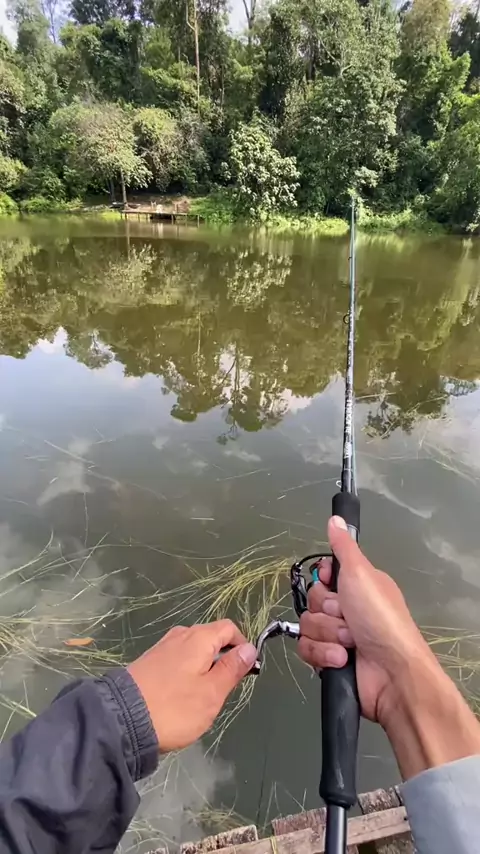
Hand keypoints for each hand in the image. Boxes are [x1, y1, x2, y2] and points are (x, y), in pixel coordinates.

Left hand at [128, 620, 256, 751]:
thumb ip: (232, 669)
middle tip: (223, 689)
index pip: (229, 628)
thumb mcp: (212, 693)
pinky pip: (177, 659)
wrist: (122, 720)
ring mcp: (161, 647)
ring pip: (193, 649)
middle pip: (210, 637)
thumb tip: (249, 648)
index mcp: (199, 638)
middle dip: (222, 658)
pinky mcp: (148, 662)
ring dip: (204, 666)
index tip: (246, 670)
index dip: (242, 645)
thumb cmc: (175, 708)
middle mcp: (180, 635)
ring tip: (202, 696)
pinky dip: (186, 671)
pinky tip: (181, 695)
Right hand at [298, 515, 434, 725]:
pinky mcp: (329, 661)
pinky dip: (323, 654)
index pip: (323, 575)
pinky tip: (341, 659)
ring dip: (327, 634)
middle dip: (328, 611)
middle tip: (348, 617)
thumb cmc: (380, 618)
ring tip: (349, 642)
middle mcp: (348, 609)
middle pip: (312, 600)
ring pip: (307, 626)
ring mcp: (338, 636)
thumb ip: (344, 547)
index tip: (332, 582)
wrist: (391, 672)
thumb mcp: (361, 573)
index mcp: (358, 586)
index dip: (324, 580)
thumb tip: (336, 519)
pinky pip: (306, 650)